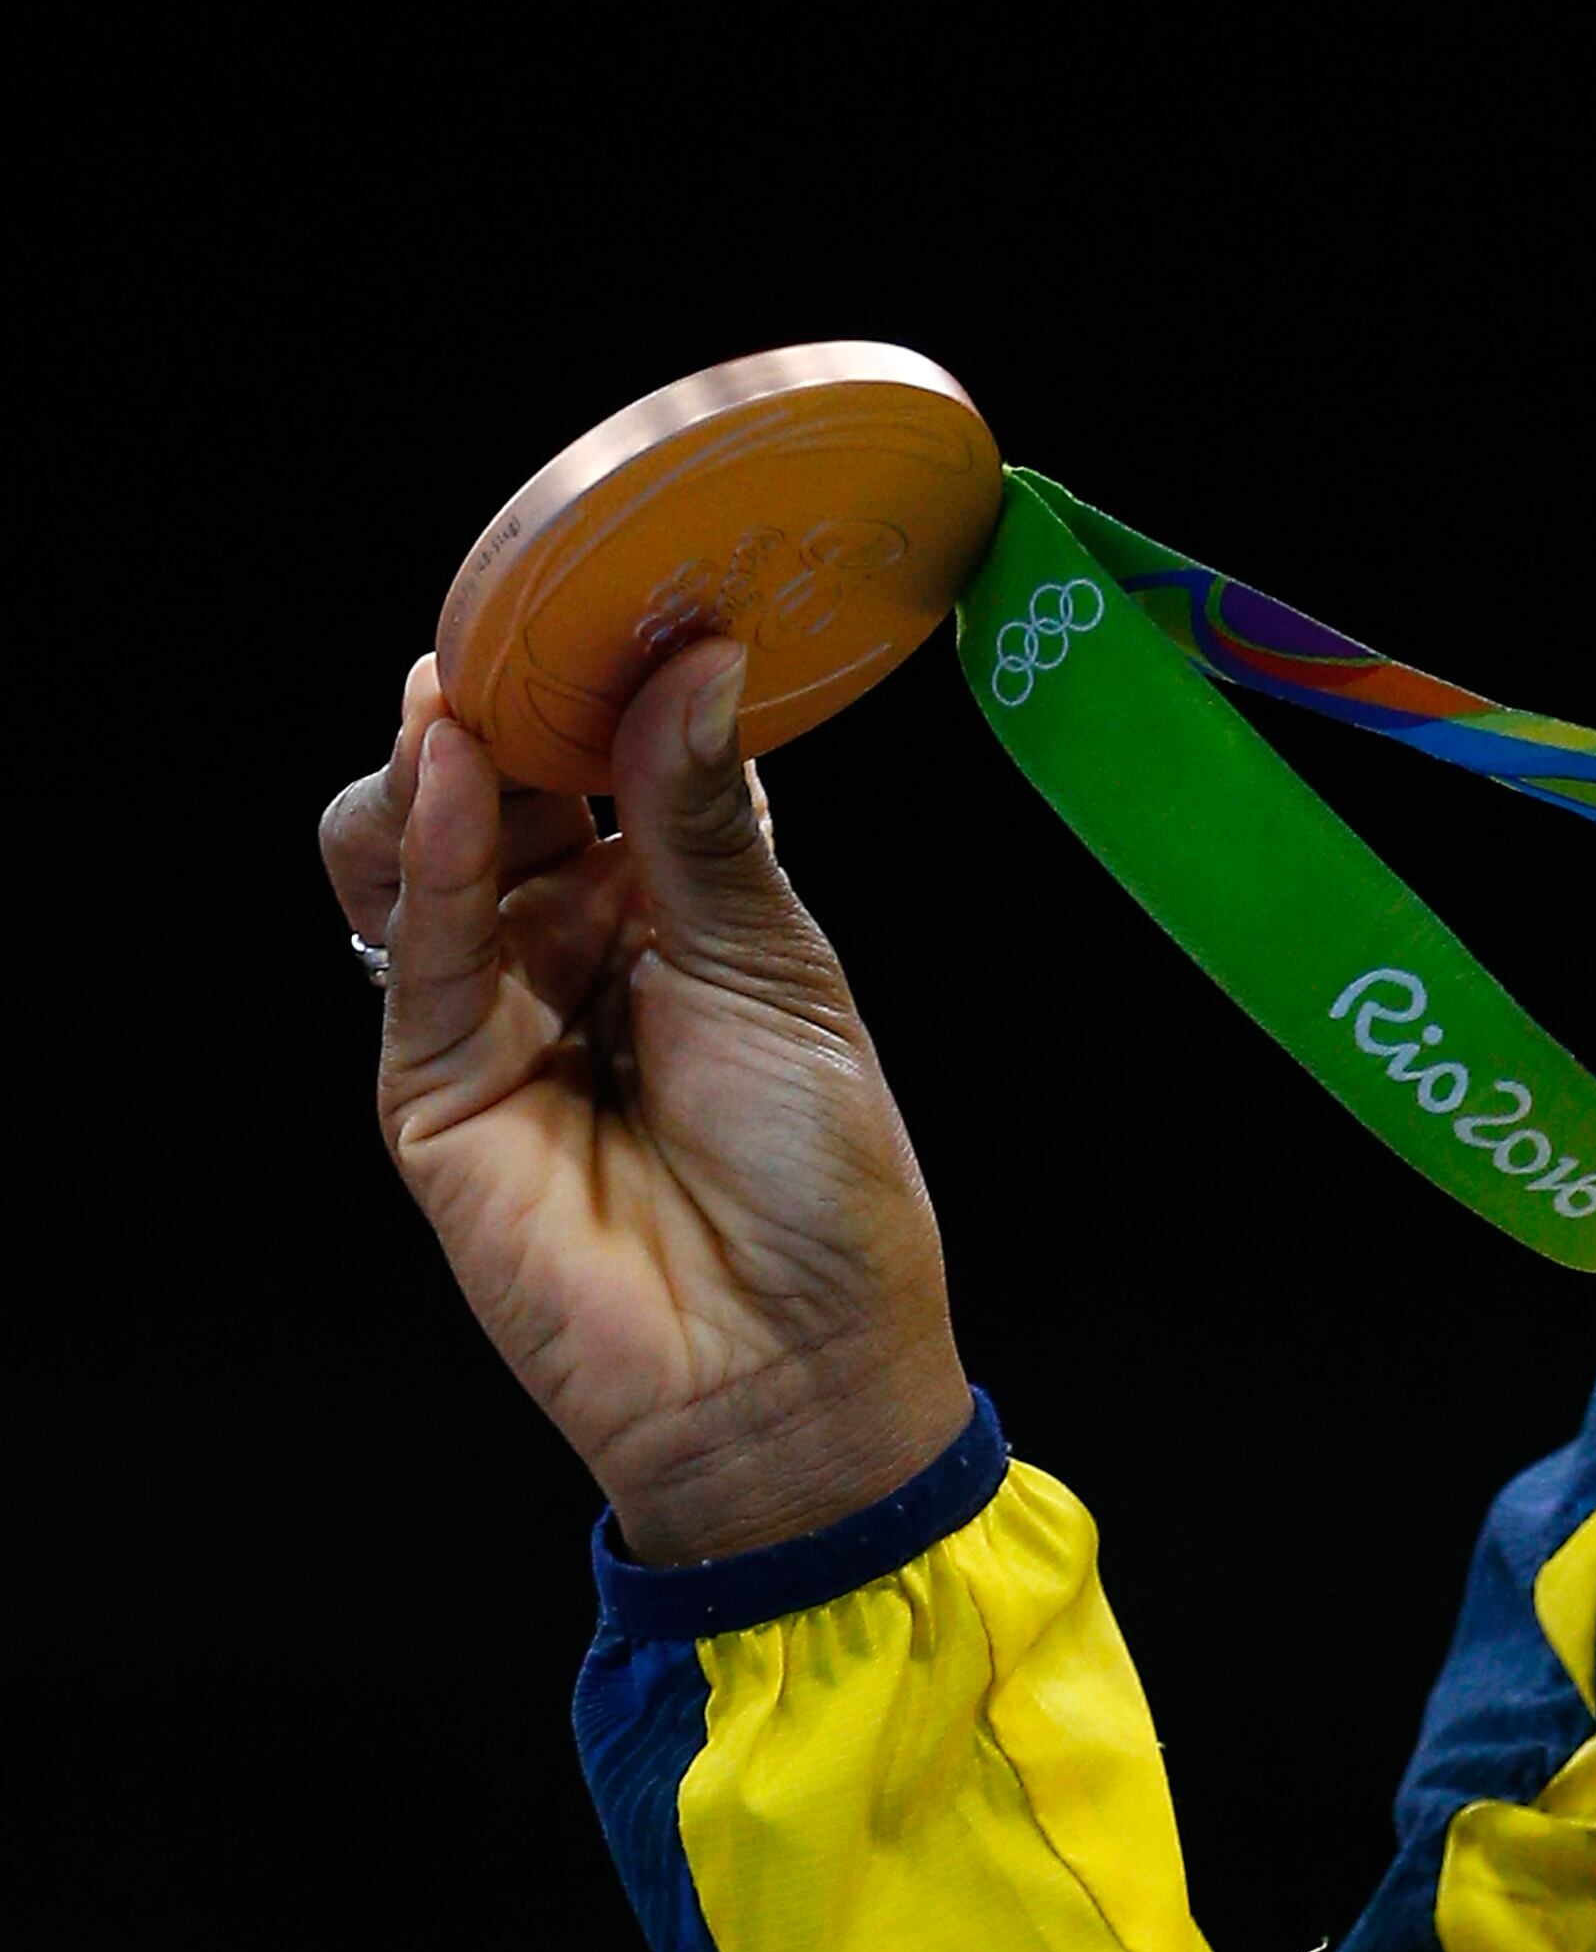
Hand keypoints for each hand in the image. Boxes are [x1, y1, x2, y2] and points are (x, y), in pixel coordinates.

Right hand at [321, 642, 969, 1562]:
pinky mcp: (431, 1086)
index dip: (604, 681)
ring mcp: (496, 1009)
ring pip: (420, 852)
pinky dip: (430, 849)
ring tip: (480, 698)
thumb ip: (701, 821)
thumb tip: (692, 659)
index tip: (619, 585)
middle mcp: (579, 942)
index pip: (612, 759)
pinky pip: (417, 947)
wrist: (796, 1366)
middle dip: (510, 708)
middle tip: (541, 629)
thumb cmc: (822, 1180)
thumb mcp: (780, 970)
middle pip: (500, 790)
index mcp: (681, 905)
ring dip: (445, 765)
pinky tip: (452, 771)